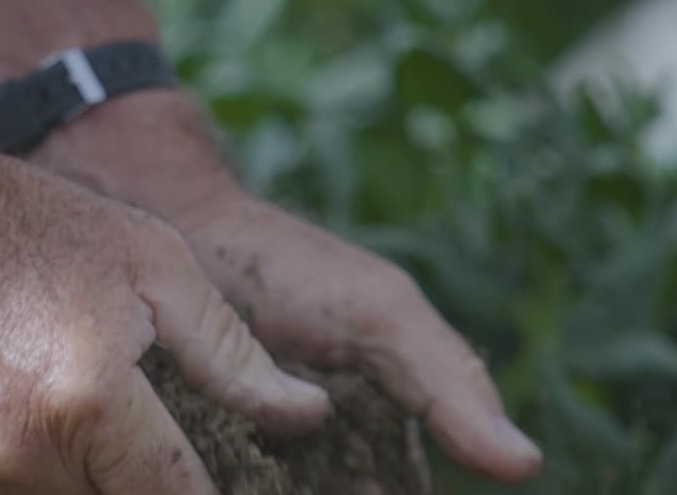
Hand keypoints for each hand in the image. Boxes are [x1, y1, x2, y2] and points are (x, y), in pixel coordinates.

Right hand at [0, 140, 329, 493]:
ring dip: (55, 490)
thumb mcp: (146, 260)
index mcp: (90, 400)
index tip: (200, 483)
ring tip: (38, 418)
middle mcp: (16, 456)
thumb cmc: (22, 228)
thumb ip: (228, 351)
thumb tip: (305, 414)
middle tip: (106, 436)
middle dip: (122, 488)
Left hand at [30, 90, 543, 483]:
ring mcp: (255, 459)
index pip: (400, 494)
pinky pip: (216, 485)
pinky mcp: (198, 453)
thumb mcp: (378, 316)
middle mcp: (317, 454)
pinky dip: (215, 486)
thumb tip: (525, 464)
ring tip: (265, 483)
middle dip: (340, 494)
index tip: (374, 493)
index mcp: (374, 428)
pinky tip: (203, 485)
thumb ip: (446, 381)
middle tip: (317, 484)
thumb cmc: (287, 269)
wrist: (177, 234)